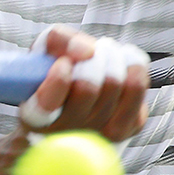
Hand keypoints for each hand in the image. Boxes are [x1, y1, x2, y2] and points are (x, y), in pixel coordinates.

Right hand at [20, 25, 148, 141]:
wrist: (80, 94)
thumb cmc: (57, 70)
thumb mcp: (45, 50)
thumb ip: (57, 41)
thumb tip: (87, 51)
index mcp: (36, 116)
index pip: (46, 105)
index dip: (58, 80)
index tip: (62, 63)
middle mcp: (66, 131)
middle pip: (87, 88)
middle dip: (91, 58)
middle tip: (90, 50)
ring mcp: (98, 133)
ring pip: (115, 84)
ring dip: (111, 56)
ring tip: (105, 51)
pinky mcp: (128, 127)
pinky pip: (137, 87)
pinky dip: (132, 64)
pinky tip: (123, 61)